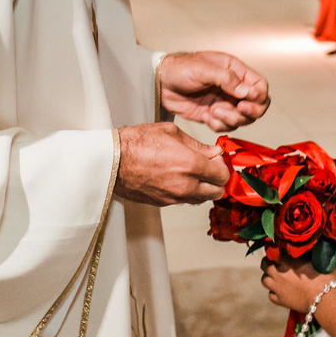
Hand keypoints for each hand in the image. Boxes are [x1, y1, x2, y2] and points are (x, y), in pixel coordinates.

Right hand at [115, 123, 229, 205]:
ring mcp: (174, 197)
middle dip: (216, 181)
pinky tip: (178, 178)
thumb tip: (213, 152)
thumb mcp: (171, 133)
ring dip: (203, 188)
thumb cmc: (137, 143)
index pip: (223, 175)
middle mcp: (186, 185)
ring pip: (202, 199)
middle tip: (210, 169)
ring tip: (193, 173)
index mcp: (191, 165)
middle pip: (217, 192)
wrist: (112, 160)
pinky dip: (187, 192)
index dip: (222, 167)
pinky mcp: (164, 203)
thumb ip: (197, 145)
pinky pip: (184, 200)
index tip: (217, 161)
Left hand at [158, 51, 269, 131]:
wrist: (160, 83)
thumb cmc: (181, 68)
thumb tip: (247, 92)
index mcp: (236, 71)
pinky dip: (218, 125)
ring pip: (243, 119)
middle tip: (237, 109)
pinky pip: (226, 126)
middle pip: (257, 106)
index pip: (260, 86)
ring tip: (214, 110)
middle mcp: (234, 88)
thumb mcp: (204, 69)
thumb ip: (227, 79)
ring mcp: (225, 103)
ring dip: (231, 119)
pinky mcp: (214, 115)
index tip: (245, 101)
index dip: (258, 97)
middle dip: (249, 112)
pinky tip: (206, 116)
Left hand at [261, 256, 334, 312]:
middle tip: (276, 263)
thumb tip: (308, 247)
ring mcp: (278, 288)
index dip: (274, 250)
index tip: (278, 250)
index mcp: (286, 262)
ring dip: (269, 277)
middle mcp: (278, 274)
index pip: (271, 251)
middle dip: (268, 262)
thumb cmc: (324, 278)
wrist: (325, 300)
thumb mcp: (318, 260)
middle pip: (264, 265)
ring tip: (277, 277)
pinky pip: (271, 295)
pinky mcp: (280, 301)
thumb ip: (308, 253)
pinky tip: (282, 291)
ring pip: (264, 280)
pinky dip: (274, 292)